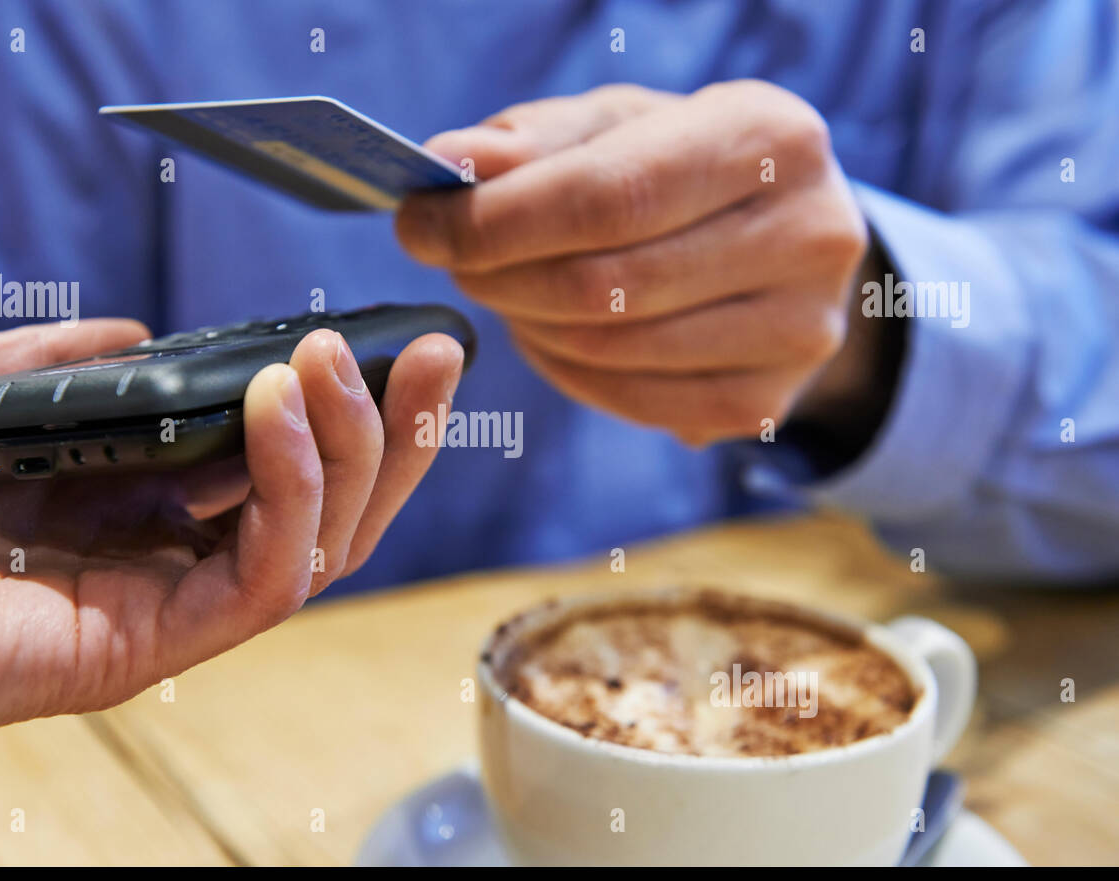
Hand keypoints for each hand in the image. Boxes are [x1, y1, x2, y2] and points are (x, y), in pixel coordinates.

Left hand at [0, 320, 462, 743]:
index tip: (385, 340)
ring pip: (314, 551)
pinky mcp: (140, 652)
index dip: (342, 412)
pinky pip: (259, 581)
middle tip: (430, 352)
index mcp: (119, 508)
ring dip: (350, 452)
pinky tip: (276, 409)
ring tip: (333, 365)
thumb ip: (53, 362)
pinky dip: (288, 491)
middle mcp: (151, 564)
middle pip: (320, 515)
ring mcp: (153, 612)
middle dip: (389, 434)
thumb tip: (140, 335)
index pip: (270, 473)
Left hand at [397, 81, 873, 446]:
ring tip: (507, 290)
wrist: (786, 241)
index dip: (497, 221)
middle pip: (605, 285)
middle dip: (499, 277)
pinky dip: (567, 372)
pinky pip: (629, 402)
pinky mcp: (766, 403)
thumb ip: (537, 140)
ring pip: (609, 351)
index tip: (420, 226)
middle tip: (454, 262)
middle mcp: (809, 237)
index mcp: (771, 140)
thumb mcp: (621, 126)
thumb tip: (453, 161)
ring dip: (528, 324)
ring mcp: (799, 333)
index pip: (609, 196)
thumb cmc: (683, 168)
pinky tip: (551, 334)